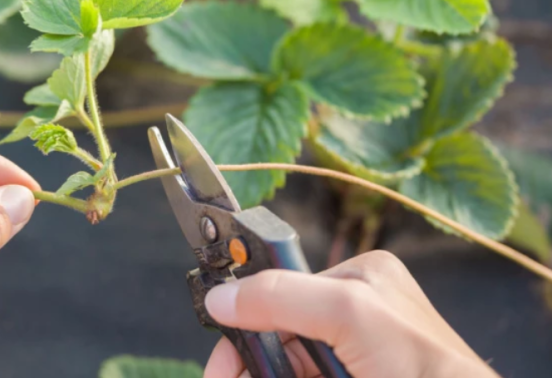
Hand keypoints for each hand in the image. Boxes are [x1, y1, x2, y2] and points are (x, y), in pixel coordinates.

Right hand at [204, 251, 498, 377]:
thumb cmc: (426, 369)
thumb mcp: (348, 313)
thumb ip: (281, 297)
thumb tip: (222, 297)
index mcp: (358, 278)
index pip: (278, 285)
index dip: (242, 317)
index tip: (220, 352)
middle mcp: (354, 311)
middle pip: (276, 331)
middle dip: (248, 359)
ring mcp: (354, 351)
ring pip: (286, 363)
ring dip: (260, 372)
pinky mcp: (352, 373)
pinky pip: (301, 373)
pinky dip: (281, 377)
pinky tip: (261, 377)